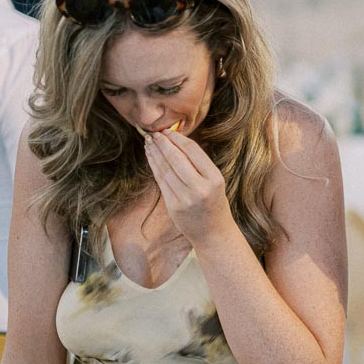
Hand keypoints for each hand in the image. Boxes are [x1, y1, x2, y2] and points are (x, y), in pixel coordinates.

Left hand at [143, 129, 234, 244]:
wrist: (213, 232)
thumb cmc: (214, 203)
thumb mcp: (215, 182)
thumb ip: (199, 164)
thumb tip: (177, 141)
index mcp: (215, 178)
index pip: (193, 151)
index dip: (178, 139)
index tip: (168, 131)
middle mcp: (200, 188)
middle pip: (177, 159)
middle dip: (163, 144)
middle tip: (154, 134)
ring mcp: (186, 198)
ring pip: (166, 169)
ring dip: (155, 154)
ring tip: (149, 143)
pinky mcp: (173, 205)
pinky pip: (161, 181)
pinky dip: (154, 167)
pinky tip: (151, 157)